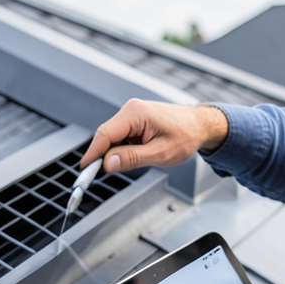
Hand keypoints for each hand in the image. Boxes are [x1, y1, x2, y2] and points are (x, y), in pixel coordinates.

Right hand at [79, 99, 228, 172]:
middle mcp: (131, 109)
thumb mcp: (160, 153)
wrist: (200, 125)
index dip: (92, 153)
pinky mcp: (135, 120)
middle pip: (106, 135)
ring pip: (113, 137)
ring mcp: (132, 114)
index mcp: (136, 113)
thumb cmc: (186, 136)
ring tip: (142, 158)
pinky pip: (121, 136)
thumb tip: (107, 164)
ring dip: (117, 152)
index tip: (84, 169)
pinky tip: (140, 153)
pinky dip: (124, 148)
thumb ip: (132, 158)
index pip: (105, 134)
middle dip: (103, 155)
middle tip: (103, 174)